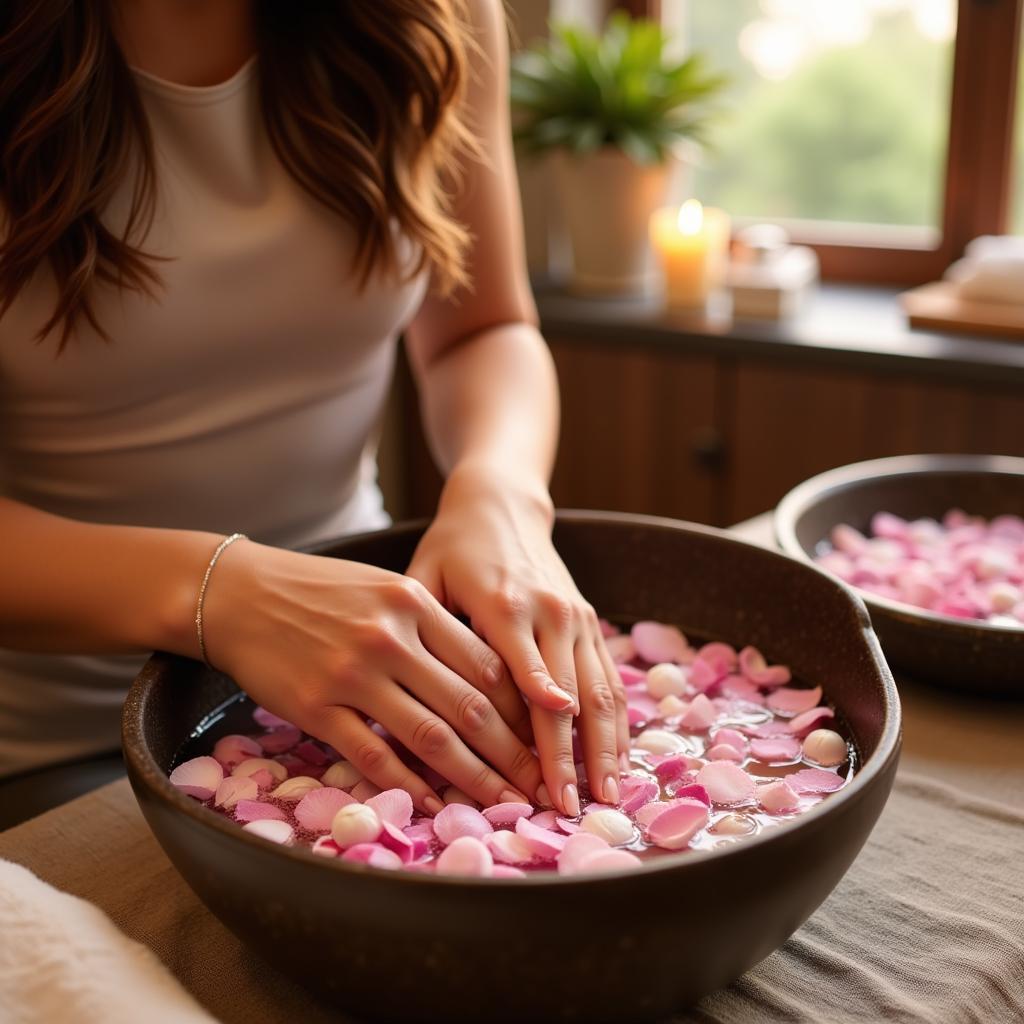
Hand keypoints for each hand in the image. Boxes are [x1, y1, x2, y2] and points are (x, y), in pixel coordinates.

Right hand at [200, 540, 542, 813]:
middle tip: (544, 786)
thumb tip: (492, 676)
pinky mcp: (317, 709)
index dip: (524, 708)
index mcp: (414, 604)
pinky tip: (437, 804)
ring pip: (431, 737)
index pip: (487, 664)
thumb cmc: (321, 590)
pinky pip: (375, 756)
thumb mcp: (386, 588)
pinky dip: (411, 784)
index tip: (546, 737)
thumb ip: (434, 625)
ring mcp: (353, 676)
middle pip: (470, 706)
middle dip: (515, 753)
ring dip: (477, 778)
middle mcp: (390, 639)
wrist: (240, 594)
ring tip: (508, 803)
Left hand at [407, 464, 629, 816]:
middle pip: (571, 699)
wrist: (501, 504)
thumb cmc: (453, 549)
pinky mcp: (589, 620)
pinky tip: (617, 759)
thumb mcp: (426, 579)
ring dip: (606, 748)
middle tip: (574, 810)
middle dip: (575, 759)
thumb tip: (406, 701)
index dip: (543, 739)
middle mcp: (550, 614)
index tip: (545, 785)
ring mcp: (577, 617)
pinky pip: (610, 677)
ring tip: (607, 796)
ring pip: (601, 692)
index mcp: (505, 607)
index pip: (531, 683)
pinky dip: (617, 722)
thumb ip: (424, 633)